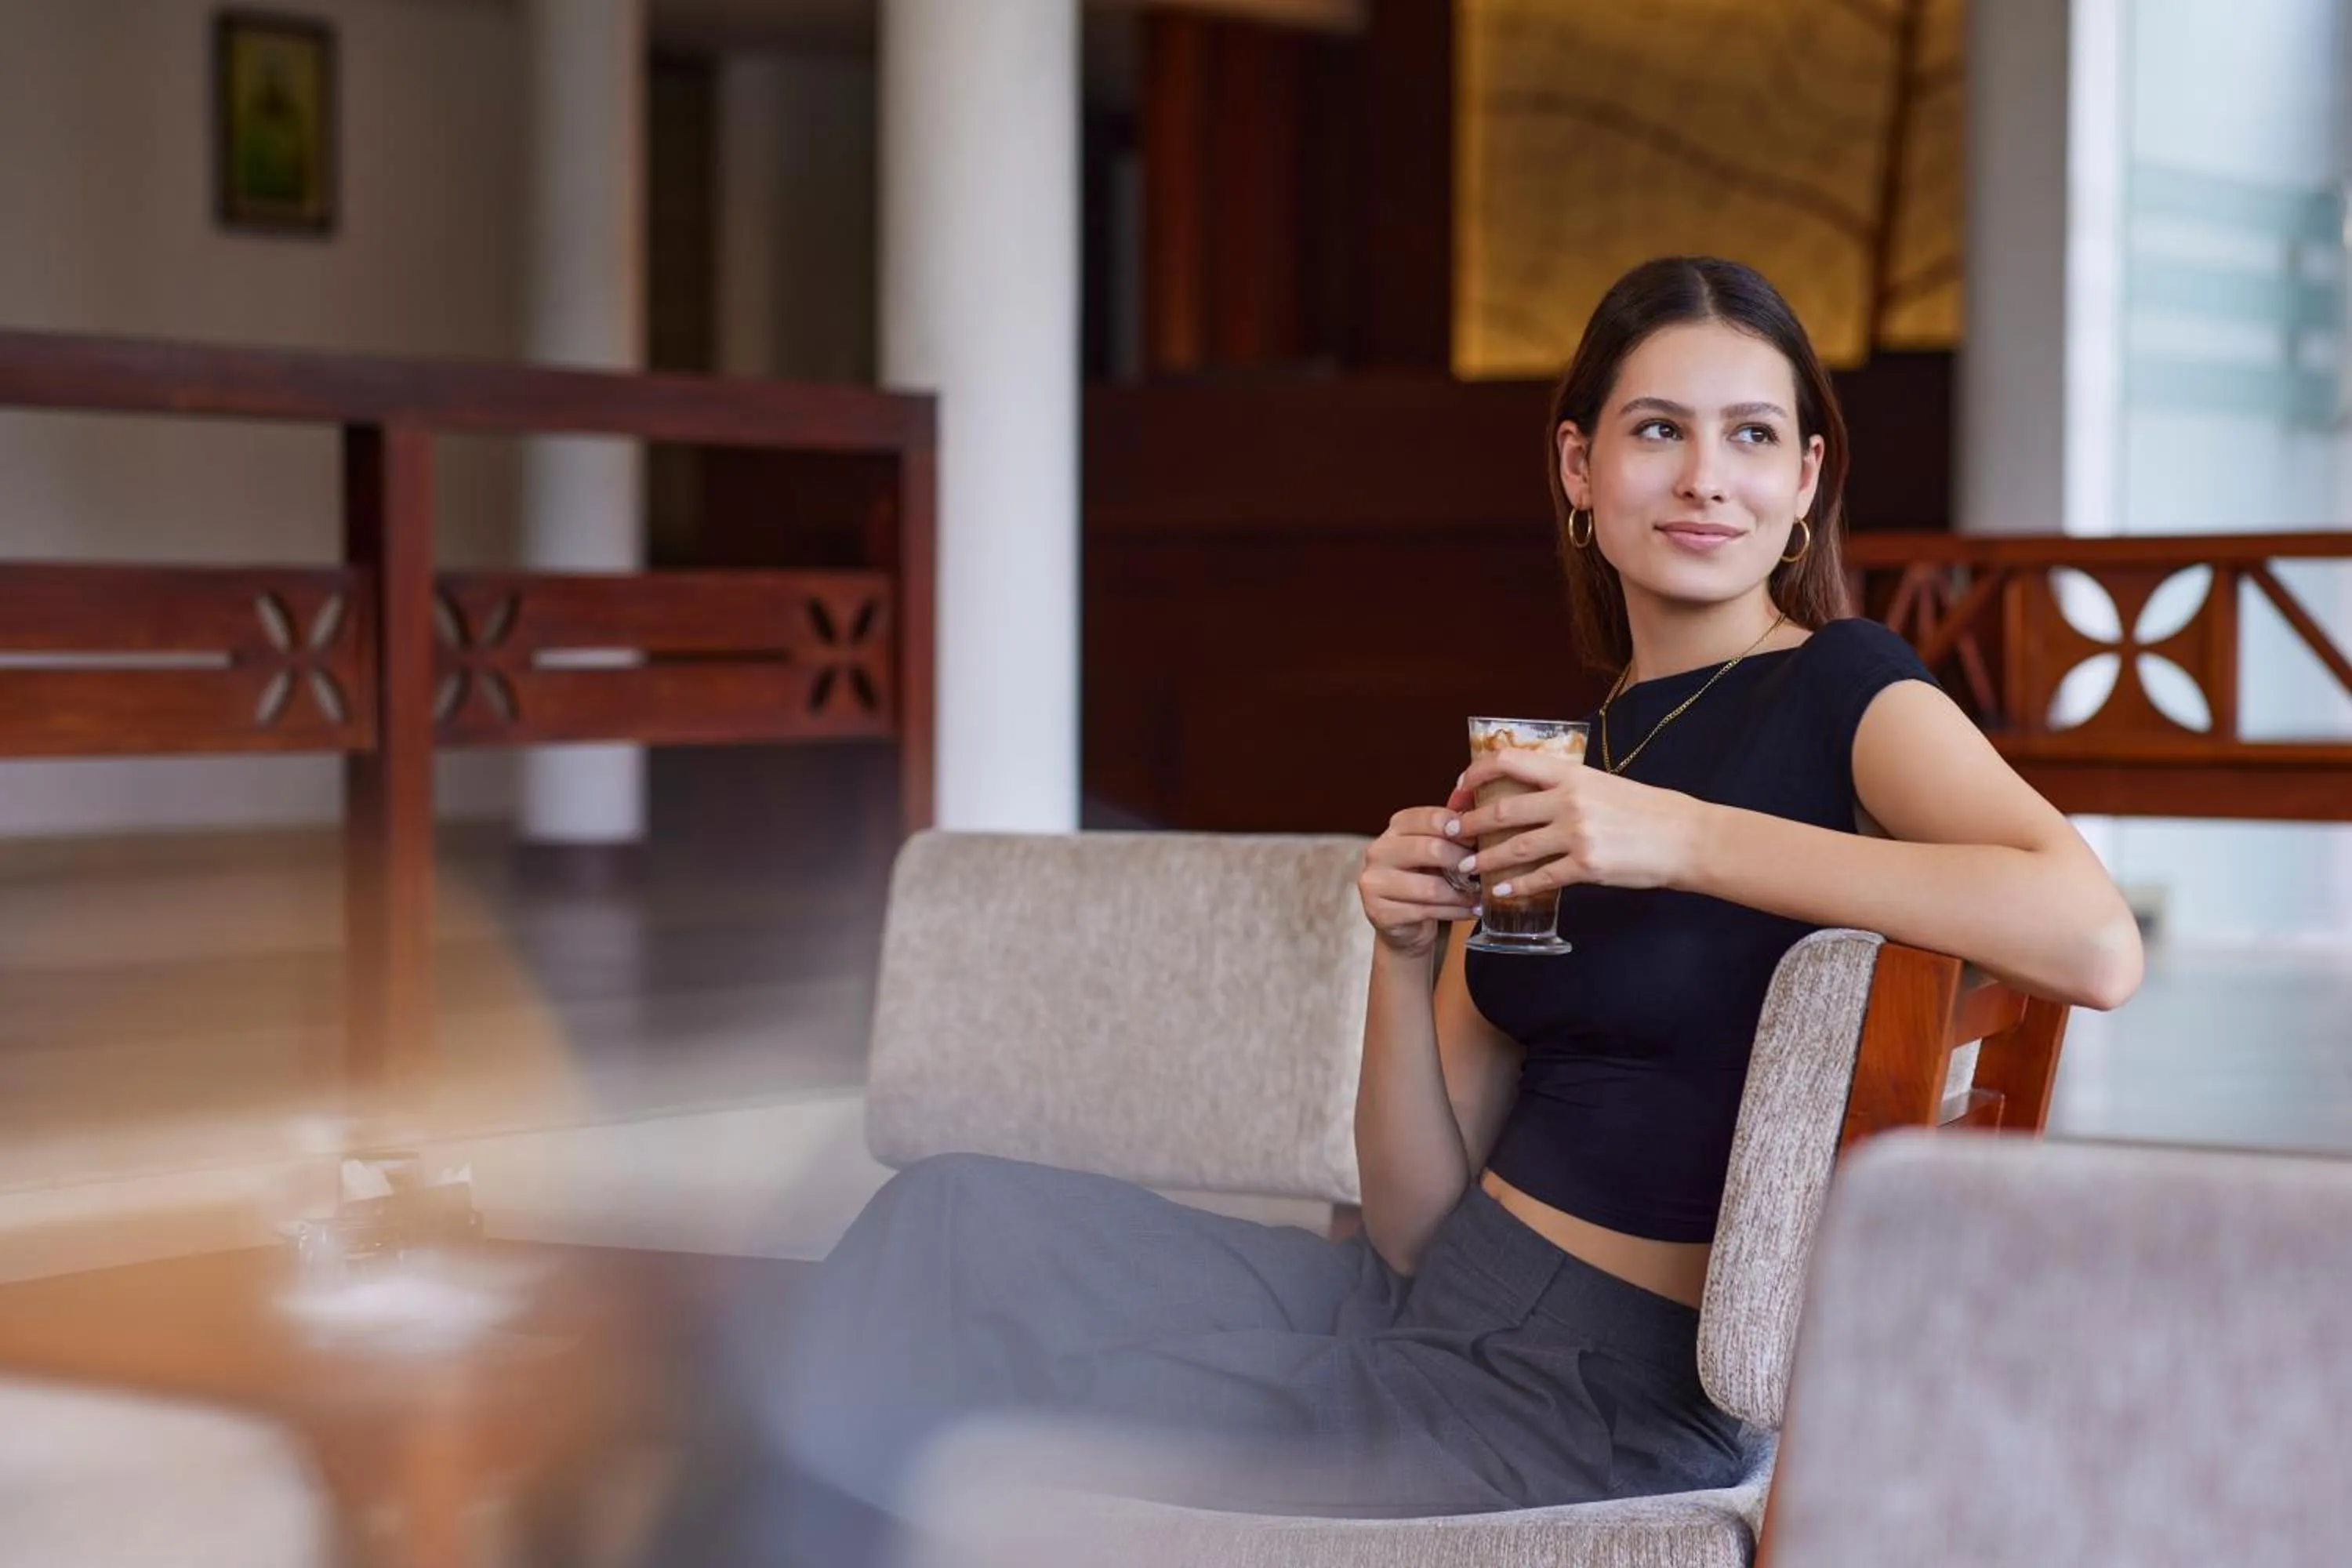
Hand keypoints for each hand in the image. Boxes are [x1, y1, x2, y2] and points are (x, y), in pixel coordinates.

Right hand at [1358, 774, 1481, 957]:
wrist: (1403, 921)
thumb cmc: (1426, 878)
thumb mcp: (1438, 848)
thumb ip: (1453, 826)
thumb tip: (1476, 796)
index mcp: (1394, 828)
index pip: (1430, 817)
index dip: (1461, 828)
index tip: (1480, 840)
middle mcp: (1378, 851)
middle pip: (1430, 849)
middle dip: (1463, 861)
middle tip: (1483, 870)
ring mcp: (1374, 883)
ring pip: (1430, 887)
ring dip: (1463, 894)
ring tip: (1482, 895)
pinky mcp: (1380, 912)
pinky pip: (1426, 912)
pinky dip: (1455, 912)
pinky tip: (1470, 911)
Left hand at [1450, 749, 1709, 897]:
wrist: (1686, 837)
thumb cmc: (1647, 811)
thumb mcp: (1604, 784)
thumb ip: (1568, 786)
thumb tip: (1534, 791)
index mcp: (1572, 774)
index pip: (1510, 762)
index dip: (1477, 773)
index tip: (1459, 787)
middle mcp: (1569, 800)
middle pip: (1502, 810)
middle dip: (1469, 823)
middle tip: (1450, 833)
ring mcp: (1577, 834)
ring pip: (1514, 847)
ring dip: (1485, 859)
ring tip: (1466, 867)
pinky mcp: (1587, 865)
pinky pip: (1541, 877)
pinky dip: (1516, 885)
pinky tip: (1501, 890)